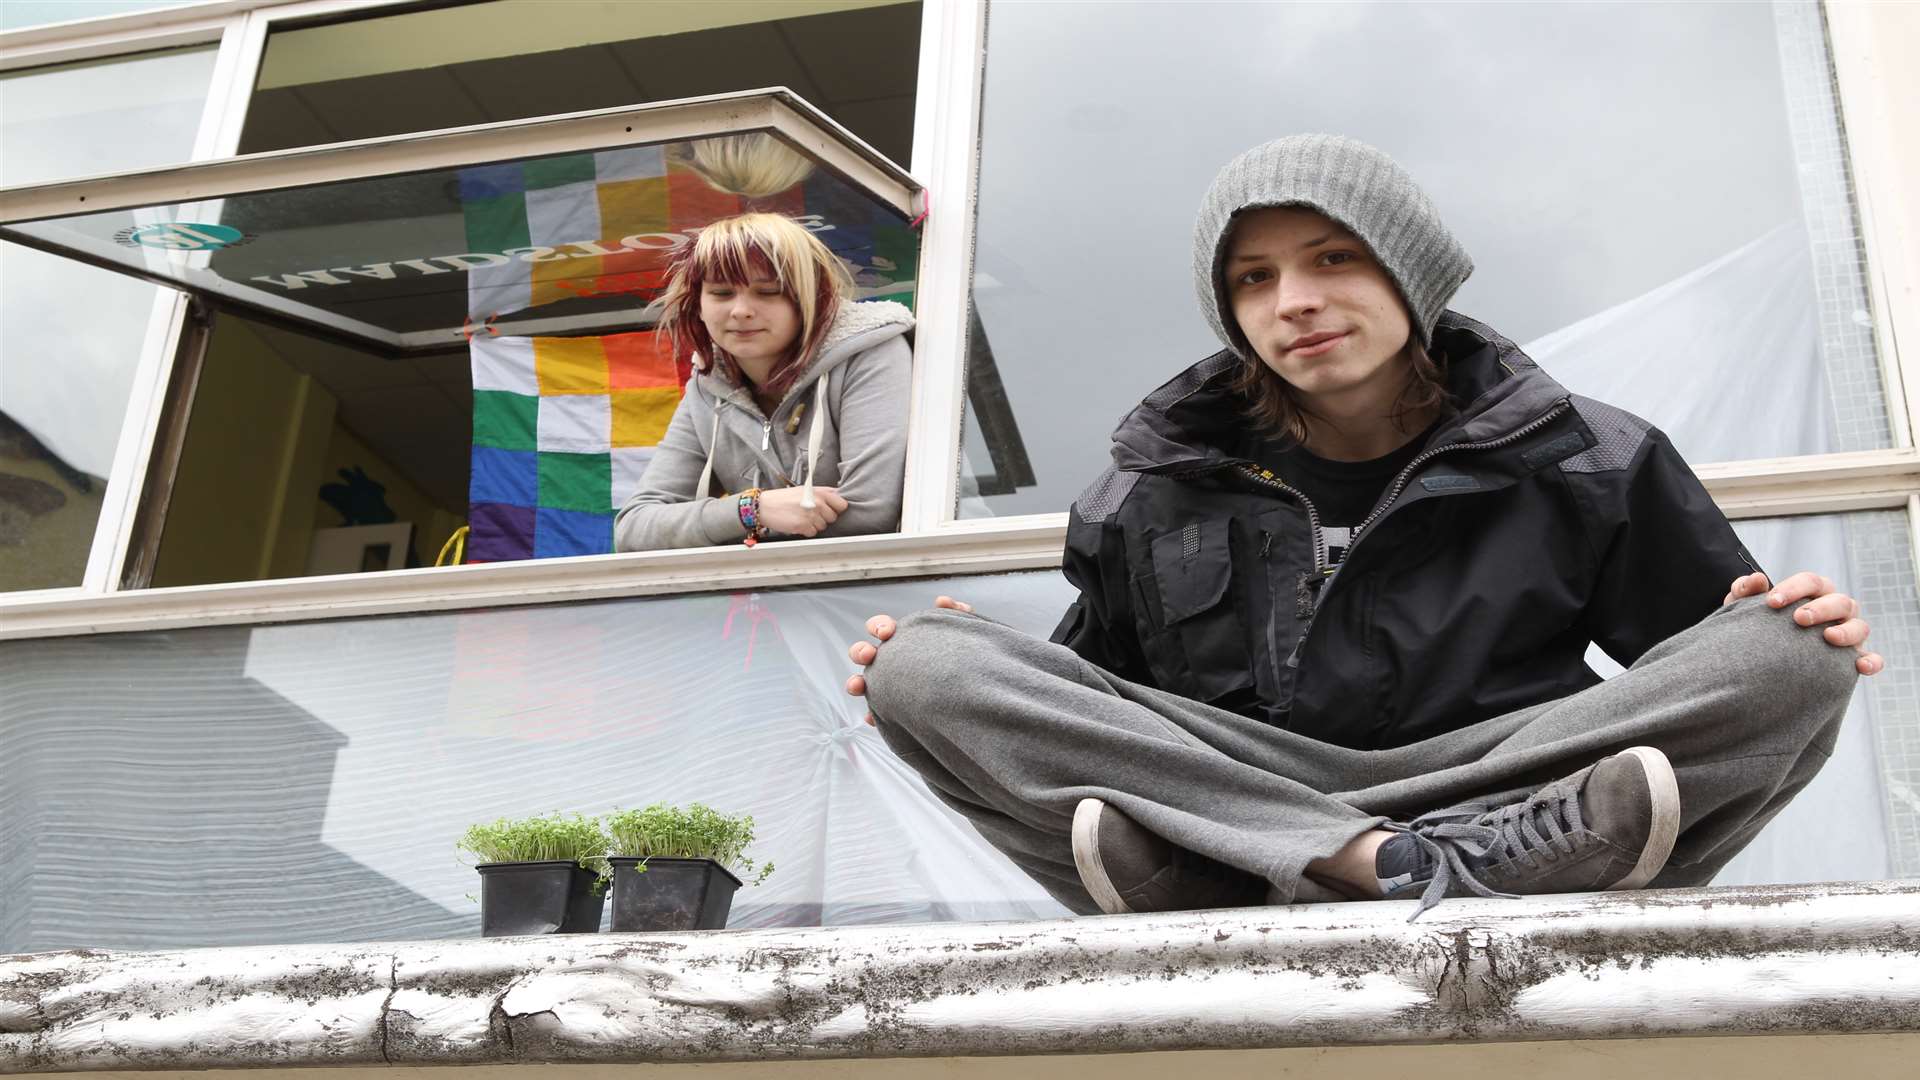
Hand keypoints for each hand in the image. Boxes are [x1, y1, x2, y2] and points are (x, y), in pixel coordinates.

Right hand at [756, 486, 846, 537]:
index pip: (842, 504)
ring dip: (814, 525)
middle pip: (833, 517)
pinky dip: (806, 531)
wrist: (765, 506)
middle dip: (824, 518)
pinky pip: (813, 533)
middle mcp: (818, 502)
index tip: (831, 509)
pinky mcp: (804, 525)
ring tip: (802, 517)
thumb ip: (822, 493)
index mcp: (819, 492)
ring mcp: (811, 514)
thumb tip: (838, 497)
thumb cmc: (783, 498)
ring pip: (823, 526)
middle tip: (811, 514)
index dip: (837, 509)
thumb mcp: (805, 490)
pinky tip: (798, 523)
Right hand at [846, 596, 973, 724]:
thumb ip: (957, 614)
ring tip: (859, 686)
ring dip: (856, 683)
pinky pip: (877, 715)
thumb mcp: (966, 633)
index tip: (888, 632)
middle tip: (870, 655)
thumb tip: (942, 601)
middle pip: (864, 653)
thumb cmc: (966, 657)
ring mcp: (890, 686)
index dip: (879, 626)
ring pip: (863, 683)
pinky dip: (872, 716)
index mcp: (903, 640)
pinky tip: (874, 718)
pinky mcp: (895, 711)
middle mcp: (891, 662)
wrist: (978, 688)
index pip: (882, 628)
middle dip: (861, 651)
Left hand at [1725, 570, 1882, 675]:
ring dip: (1847, 630)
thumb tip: (1756, 579)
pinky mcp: (1853, 658)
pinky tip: (1861, 666)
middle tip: (1799, 618)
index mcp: (1813, 593)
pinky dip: (1872, 660)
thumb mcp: (1745, 610)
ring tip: (1828, 637)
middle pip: (1839, 601)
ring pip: (1860, 626)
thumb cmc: (1758, 627)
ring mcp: (1848, 633)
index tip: (1772, 601)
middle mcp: (1835, 609)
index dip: (1794, 588)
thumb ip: (1744, 592)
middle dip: (1821, 607)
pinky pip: (1872, 658)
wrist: (1760, 660)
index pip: (1811, 582)